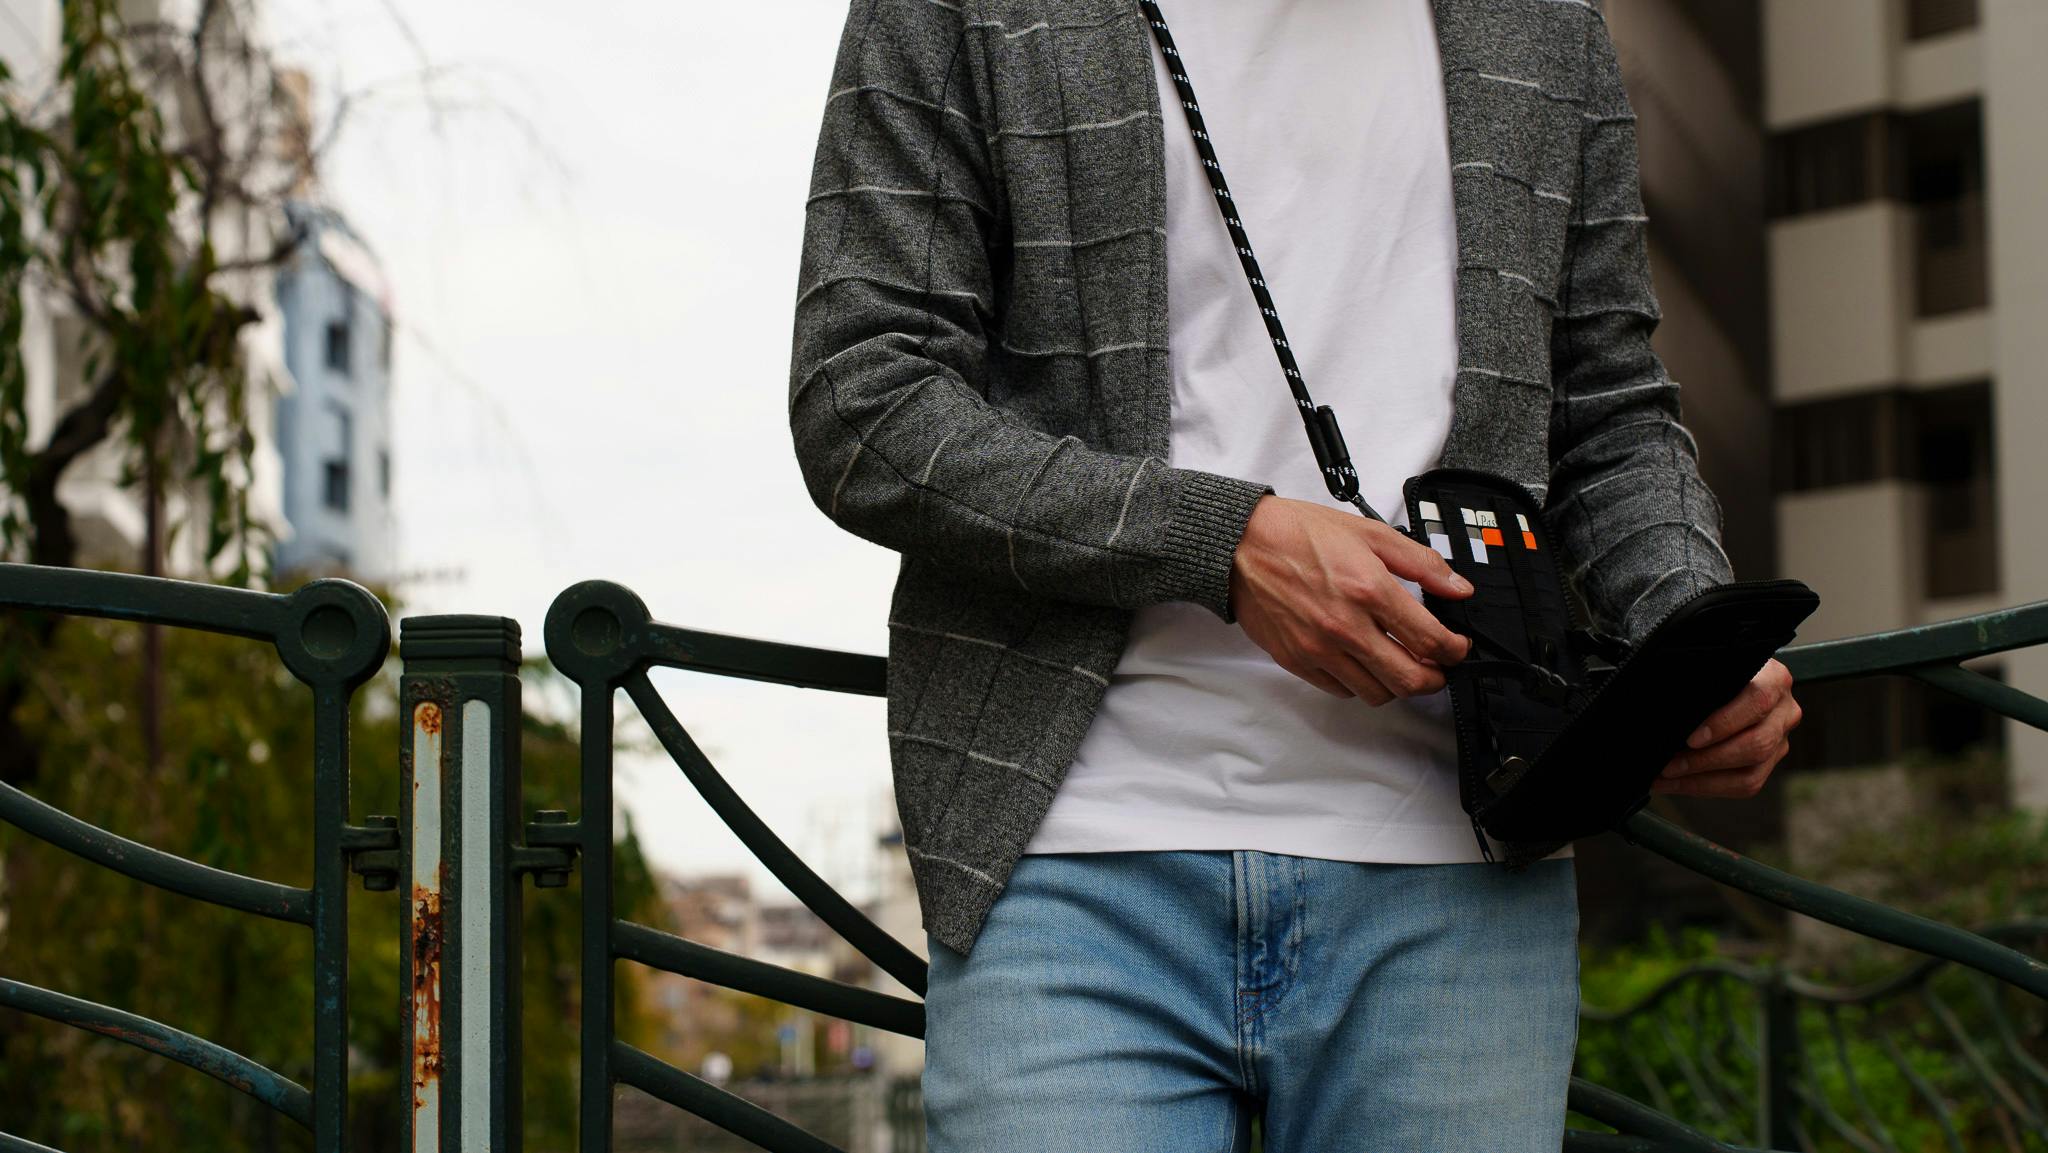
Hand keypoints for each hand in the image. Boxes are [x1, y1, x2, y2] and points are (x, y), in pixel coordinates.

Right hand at [1229, 494, 1473, 704]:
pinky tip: (1363, 662)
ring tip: (1400, 664)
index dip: (1455, 650)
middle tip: (1438, 667)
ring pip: (1377, 693)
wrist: (1240, 545)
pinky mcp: (1298, 661)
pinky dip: (1360, 683)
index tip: (1456, 646)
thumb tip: (1457, 588)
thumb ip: (1421, 564)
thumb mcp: (1370, 533)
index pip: (1431, 641)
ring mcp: (1319, 650)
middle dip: (1435, 678)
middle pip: (1409, 680)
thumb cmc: (1298, 534)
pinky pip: (1341, 690)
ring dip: (1398, 684)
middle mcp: (1346, 627)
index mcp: (1369, 590)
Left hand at [1653, 658, 1800, 797]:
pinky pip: (1745, 785)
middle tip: (1669, 766)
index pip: (1757, 702)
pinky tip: (1679, 784)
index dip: (1724, 724)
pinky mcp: (1770, 761)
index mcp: (1774, 679)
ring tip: (1667, 780)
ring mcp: (1781, 739)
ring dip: (1703, 781)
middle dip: (1707, 761)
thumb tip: (1667, 715)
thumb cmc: (1717, 670)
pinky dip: (1707, 787)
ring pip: (1752, 774)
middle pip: (1756, 745)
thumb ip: (1699, 684)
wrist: (1736, 677)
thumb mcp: (1712, 667)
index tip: (1691, 739)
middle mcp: (1785, 712)